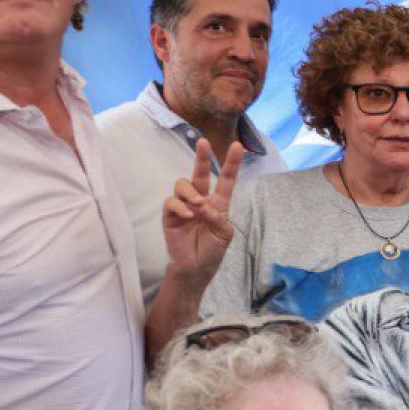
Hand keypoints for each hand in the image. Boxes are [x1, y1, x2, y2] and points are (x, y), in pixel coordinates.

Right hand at [161, 139, 242, 282]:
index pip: (225, 180)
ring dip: (190, 192)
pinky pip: (171, 202)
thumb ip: (218, 218)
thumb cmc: (213, 249)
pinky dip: (180, 206)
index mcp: (218, 203)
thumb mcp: (224, 234)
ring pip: (182, 184)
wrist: (196, 267)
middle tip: (203, 142)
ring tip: (197, 206)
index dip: (231, 163)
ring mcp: (184, 206)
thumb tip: (203, 205)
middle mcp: (201, 200)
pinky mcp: (170, 215)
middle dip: (201, 157)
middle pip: (199, 174)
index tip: (238, 146)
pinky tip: (188, 215)